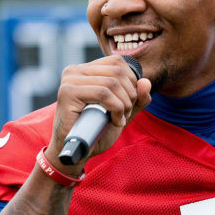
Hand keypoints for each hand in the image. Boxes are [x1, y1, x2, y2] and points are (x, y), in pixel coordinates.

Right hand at [46, 55, 151, 173]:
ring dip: (124, 104)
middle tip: (126, 113)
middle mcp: (75, 70)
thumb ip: (137, 98)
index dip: (131, 81)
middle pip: (117, 72)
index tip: (128, 102)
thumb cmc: (97, 130)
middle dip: (130, 94)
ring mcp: (69, 80)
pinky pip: (102, 93)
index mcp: (86, 70)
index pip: (117, 62)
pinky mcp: (67, 93)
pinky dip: (116, 108)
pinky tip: (115, 121)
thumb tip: (146, 82)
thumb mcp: (123, 111)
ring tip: (120, 119)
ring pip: (111, 82)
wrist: (78, 151)